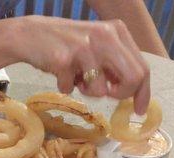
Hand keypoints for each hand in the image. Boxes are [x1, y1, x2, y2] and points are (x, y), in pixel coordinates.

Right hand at [17, 16, 150, 113]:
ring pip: (100, 90)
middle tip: (107, 96)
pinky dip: (64, 87)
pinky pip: (71, 89)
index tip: (139, 110)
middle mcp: (105, 36)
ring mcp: (84, 47)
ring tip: (76, 78)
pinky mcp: (64, 59)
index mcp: (117, 31)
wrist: (30, 34)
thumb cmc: (65, 44)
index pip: (142, 68)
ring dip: (87, 92)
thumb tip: (132, 90)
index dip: (143, 93)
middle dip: (121, 95)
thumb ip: (114, 63)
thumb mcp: (96, 45)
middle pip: (132, 79)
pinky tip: (59, 73)